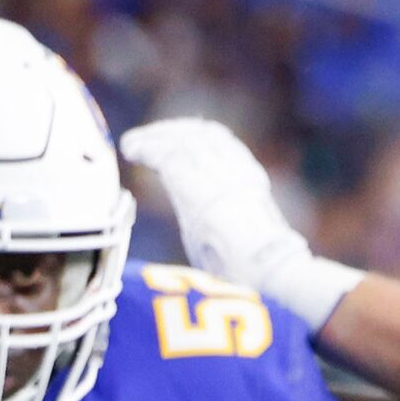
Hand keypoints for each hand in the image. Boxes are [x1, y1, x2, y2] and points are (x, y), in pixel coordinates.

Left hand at [120, 118, 357, 327]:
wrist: (268, 269)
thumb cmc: (261, 269)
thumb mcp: (248, 237)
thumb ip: (230, 224)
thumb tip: (215, 239)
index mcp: (252, 180)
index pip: (225, 144)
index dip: (199, 135)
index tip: (178, 138)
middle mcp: (236, 169)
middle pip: (203, 133)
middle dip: (174, 131)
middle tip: (150, 135)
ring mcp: (216, 173)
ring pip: (181, 140)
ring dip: (155, 138)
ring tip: (135, 143)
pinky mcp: (192, 183)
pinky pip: (163, 155)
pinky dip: (145, 148)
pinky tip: (130, 150)